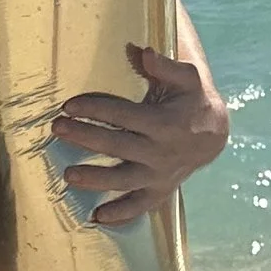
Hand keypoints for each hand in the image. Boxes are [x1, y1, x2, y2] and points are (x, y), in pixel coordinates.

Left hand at [54, 44, 229, 227]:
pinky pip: (140, 206)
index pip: (122, 116)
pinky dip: (121, 214)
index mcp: (164, 123)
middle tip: (57, 129)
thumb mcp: (187, 78)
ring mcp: (159, 175)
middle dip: (85, 138)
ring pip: (124, 180)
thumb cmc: (192, 99)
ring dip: (95, 179)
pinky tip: (97, 218)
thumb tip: (144, 52)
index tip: (68, 105)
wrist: (214, 133)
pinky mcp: (159, 190)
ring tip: (68, 175)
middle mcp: (160, 152)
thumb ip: (166, 66)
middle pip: (117, 146)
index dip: (95, 110)